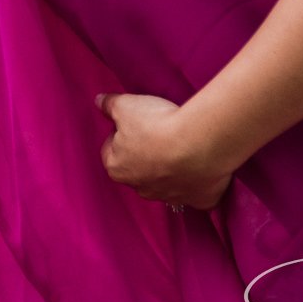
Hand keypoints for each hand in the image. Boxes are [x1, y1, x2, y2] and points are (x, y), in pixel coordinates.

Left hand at [95, 92, 237, 210]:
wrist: (199, 143)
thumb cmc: (156, 126)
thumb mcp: (125, 106)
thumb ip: (110, 105)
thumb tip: (100, 102)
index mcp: (117, 168)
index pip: (110, 150)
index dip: (119, 133)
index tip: (132, 123)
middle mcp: (141, 188)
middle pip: (138, 169)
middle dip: (145, 153)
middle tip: (159, 133)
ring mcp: (170, 197)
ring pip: (166, 182)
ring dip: (171, 168)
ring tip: (182, 145)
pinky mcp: (198, 200)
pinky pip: (195, 191)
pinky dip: (198, 180)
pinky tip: (202, 163)